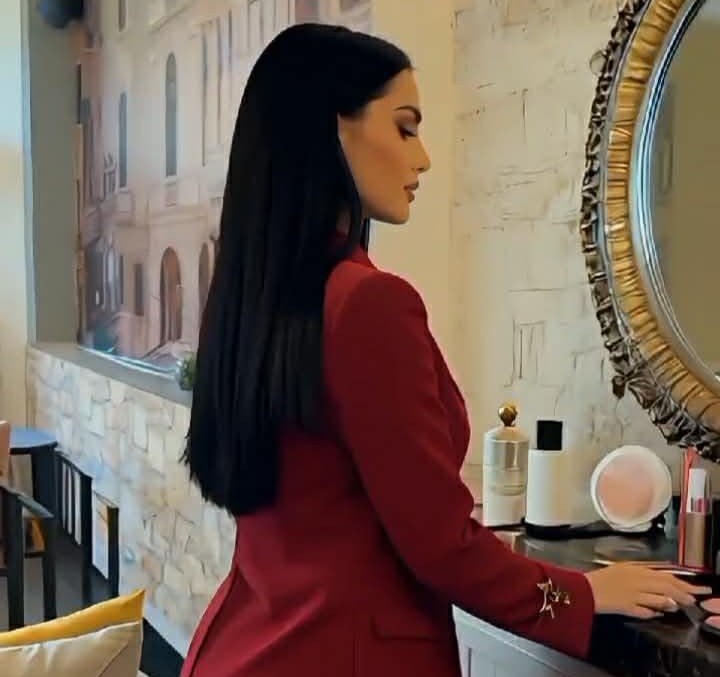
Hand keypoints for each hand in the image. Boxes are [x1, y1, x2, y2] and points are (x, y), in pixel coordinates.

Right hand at [585, 563, 711, 618]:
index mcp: (633, 568)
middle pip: (664, 586)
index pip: (663, 574)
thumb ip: (640, 571)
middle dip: (681, 593)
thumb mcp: (621, 569)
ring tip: (678, 606)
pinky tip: (658, 613)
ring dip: (670, 603)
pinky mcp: (625, 606)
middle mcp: (635, 579)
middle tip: (692, 599)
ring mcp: (631, 593)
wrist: (583, 589)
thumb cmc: (600, 578)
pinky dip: (653, 612)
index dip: (679, 581)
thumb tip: (659, 577)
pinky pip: (644, 611)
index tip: (691, 587)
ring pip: (658, 598)